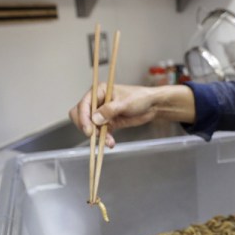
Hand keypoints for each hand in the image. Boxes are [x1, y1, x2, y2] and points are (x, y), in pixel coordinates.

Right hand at [69, 83, 191, 147]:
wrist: (153, 106)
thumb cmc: (140, 98)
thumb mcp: (125, 103)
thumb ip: (109, 110)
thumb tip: (95, 119)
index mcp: (98, 91)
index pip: (83, 105)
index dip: (83, 118)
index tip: (89, 130)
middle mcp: (97, 102)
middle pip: (81, 116)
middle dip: (87, 127)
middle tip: (96, 135)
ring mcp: (102, 113)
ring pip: (91, 127)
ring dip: (98, 136)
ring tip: (109, 141)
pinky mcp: (108, 123)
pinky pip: (101, 133)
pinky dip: (104, 139)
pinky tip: (111, 143)